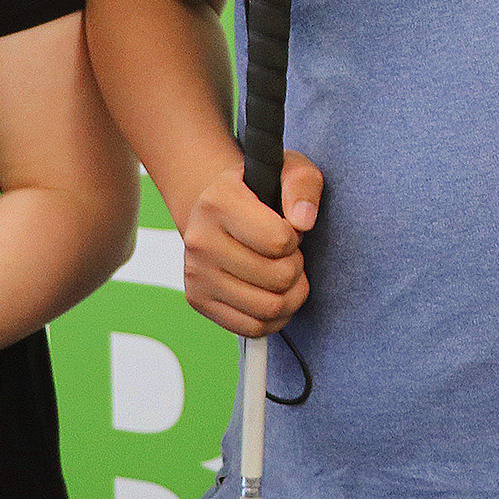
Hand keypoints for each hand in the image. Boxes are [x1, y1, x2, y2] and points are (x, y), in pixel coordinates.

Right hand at [178, 152, 323, 337]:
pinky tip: (273, 295)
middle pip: (279, 278)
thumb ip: (303, 185)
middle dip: (295, 266)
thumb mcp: (288, 170)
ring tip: (283, 273)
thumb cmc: (260, 191)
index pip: (279, 241)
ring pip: (269, 308)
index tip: (285, 228)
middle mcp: (200, 239)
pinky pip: (253, 328)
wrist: (218, 209)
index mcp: (218, 201)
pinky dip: (275, 318)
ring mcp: (196, 273)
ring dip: (291, 295)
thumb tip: (303, 222)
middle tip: (285, 253)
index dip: (294, 238)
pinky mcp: (197, 299)